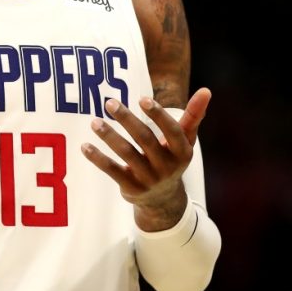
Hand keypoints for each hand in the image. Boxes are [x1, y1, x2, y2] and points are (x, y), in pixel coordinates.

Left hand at [81, 88, 210, 229]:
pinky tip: (85, 145)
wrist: (163, 200)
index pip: (172, 131)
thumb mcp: (185, 140)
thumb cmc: (172, 158)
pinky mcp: (131, 188)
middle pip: (145, 140)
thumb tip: (206, 90)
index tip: (142, 98)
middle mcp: (167, 166)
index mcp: (182, 152)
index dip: (158, 115)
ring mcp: (148, 179)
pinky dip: (98, 158)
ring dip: (109, 136)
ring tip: (94, 121)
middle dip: (127, 120)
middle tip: (110, 102)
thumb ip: (193, 115)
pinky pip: (112, 171)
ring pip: (127, 154)